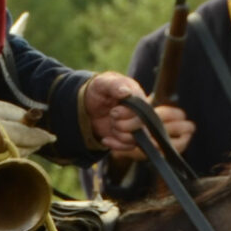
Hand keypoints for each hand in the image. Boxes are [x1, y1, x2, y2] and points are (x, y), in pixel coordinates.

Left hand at [79, 72, 193, 156]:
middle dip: (121, 124)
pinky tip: (106, 139)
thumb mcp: (103, 83)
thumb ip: (115, 85)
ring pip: (135, 139)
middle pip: (140, 126)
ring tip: (110, 125)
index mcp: (137, 97)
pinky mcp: (128, 137)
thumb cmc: (99, 89)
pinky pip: (129, 147)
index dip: (127, 114)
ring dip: (118, 135)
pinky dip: (115, 145)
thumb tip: (126, 92)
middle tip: (111, 115)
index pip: (142, 111)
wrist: (88, 103)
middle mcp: (139, 113)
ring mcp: (134, 126)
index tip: (113, 110)